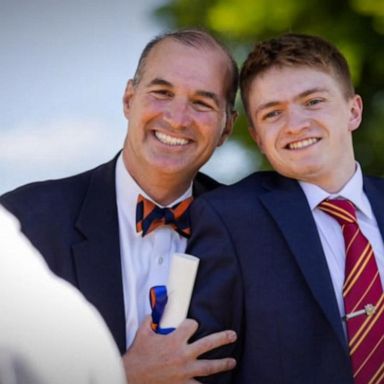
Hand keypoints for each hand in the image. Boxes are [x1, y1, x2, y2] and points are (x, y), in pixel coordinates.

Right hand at [122, 316, 236, 383]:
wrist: (132, 377)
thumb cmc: (137, 356)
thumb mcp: (142, 333)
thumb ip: (150, 321)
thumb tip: (154, 312)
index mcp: (174, 340)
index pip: (192, 325)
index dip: (192, 323)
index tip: (192, 325)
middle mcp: (183, 354)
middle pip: (208, 344)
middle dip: (222, 338)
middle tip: (232, 335)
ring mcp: (185, 371)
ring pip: (209, 367)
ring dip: (222, 363)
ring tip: (232, 361)